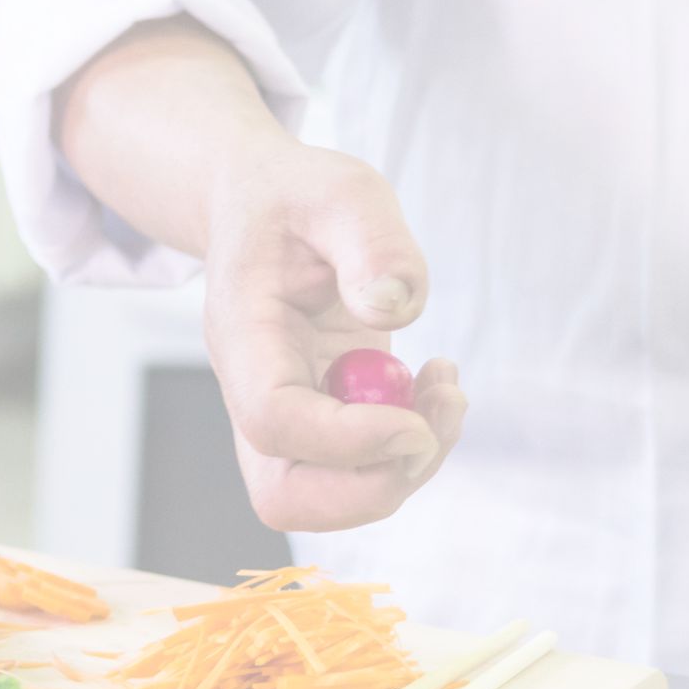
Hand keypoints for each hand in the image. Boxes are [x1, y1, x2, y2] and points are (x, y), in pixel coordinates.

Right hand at [192, 132, 472, 533]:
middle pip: (287, 496)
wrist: (265, 208)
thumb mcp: (342, 190)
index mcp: (242, 335)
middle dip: (376, 483)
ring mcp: (287, 413)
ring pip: (328, 498)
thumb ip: (372, 241)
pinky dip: (414, 447)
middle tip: (436, 420)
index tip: (417, 417)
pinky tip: (436, 382)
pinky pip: (362, 469)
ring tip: (446, 389)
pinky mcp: (324, 418)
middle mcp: (254, 390)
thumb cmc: (298, 197)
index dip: (350, 440)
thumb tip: (398, 307)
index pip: (276, 422)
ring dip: (405, 468)